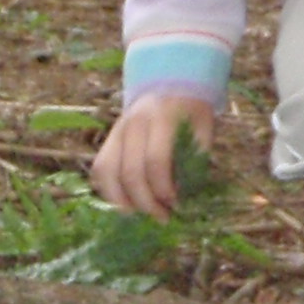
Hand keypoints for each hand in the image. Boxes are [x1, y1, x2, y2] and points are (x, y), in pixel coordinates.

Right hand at [91, 92, 216, 217]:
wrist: (170, 85)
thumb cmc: (191, 112)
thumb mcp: (204, 129)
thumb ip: (197, 159)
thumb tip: (186, 196)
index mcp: (162, 118)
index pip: (156, 161)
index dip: (164, 188)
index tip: (176, 205)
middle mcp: (134, 124)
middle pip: (130, 171)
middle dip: (145, 201)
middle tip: (162, 217)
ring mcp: (117, 130)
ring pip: (107, 172)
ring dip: (122, 200)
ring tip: (140, 216)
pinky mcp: (109, 139)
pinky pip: (100, 168)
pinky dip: (108, 190)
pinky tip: (125, 204)